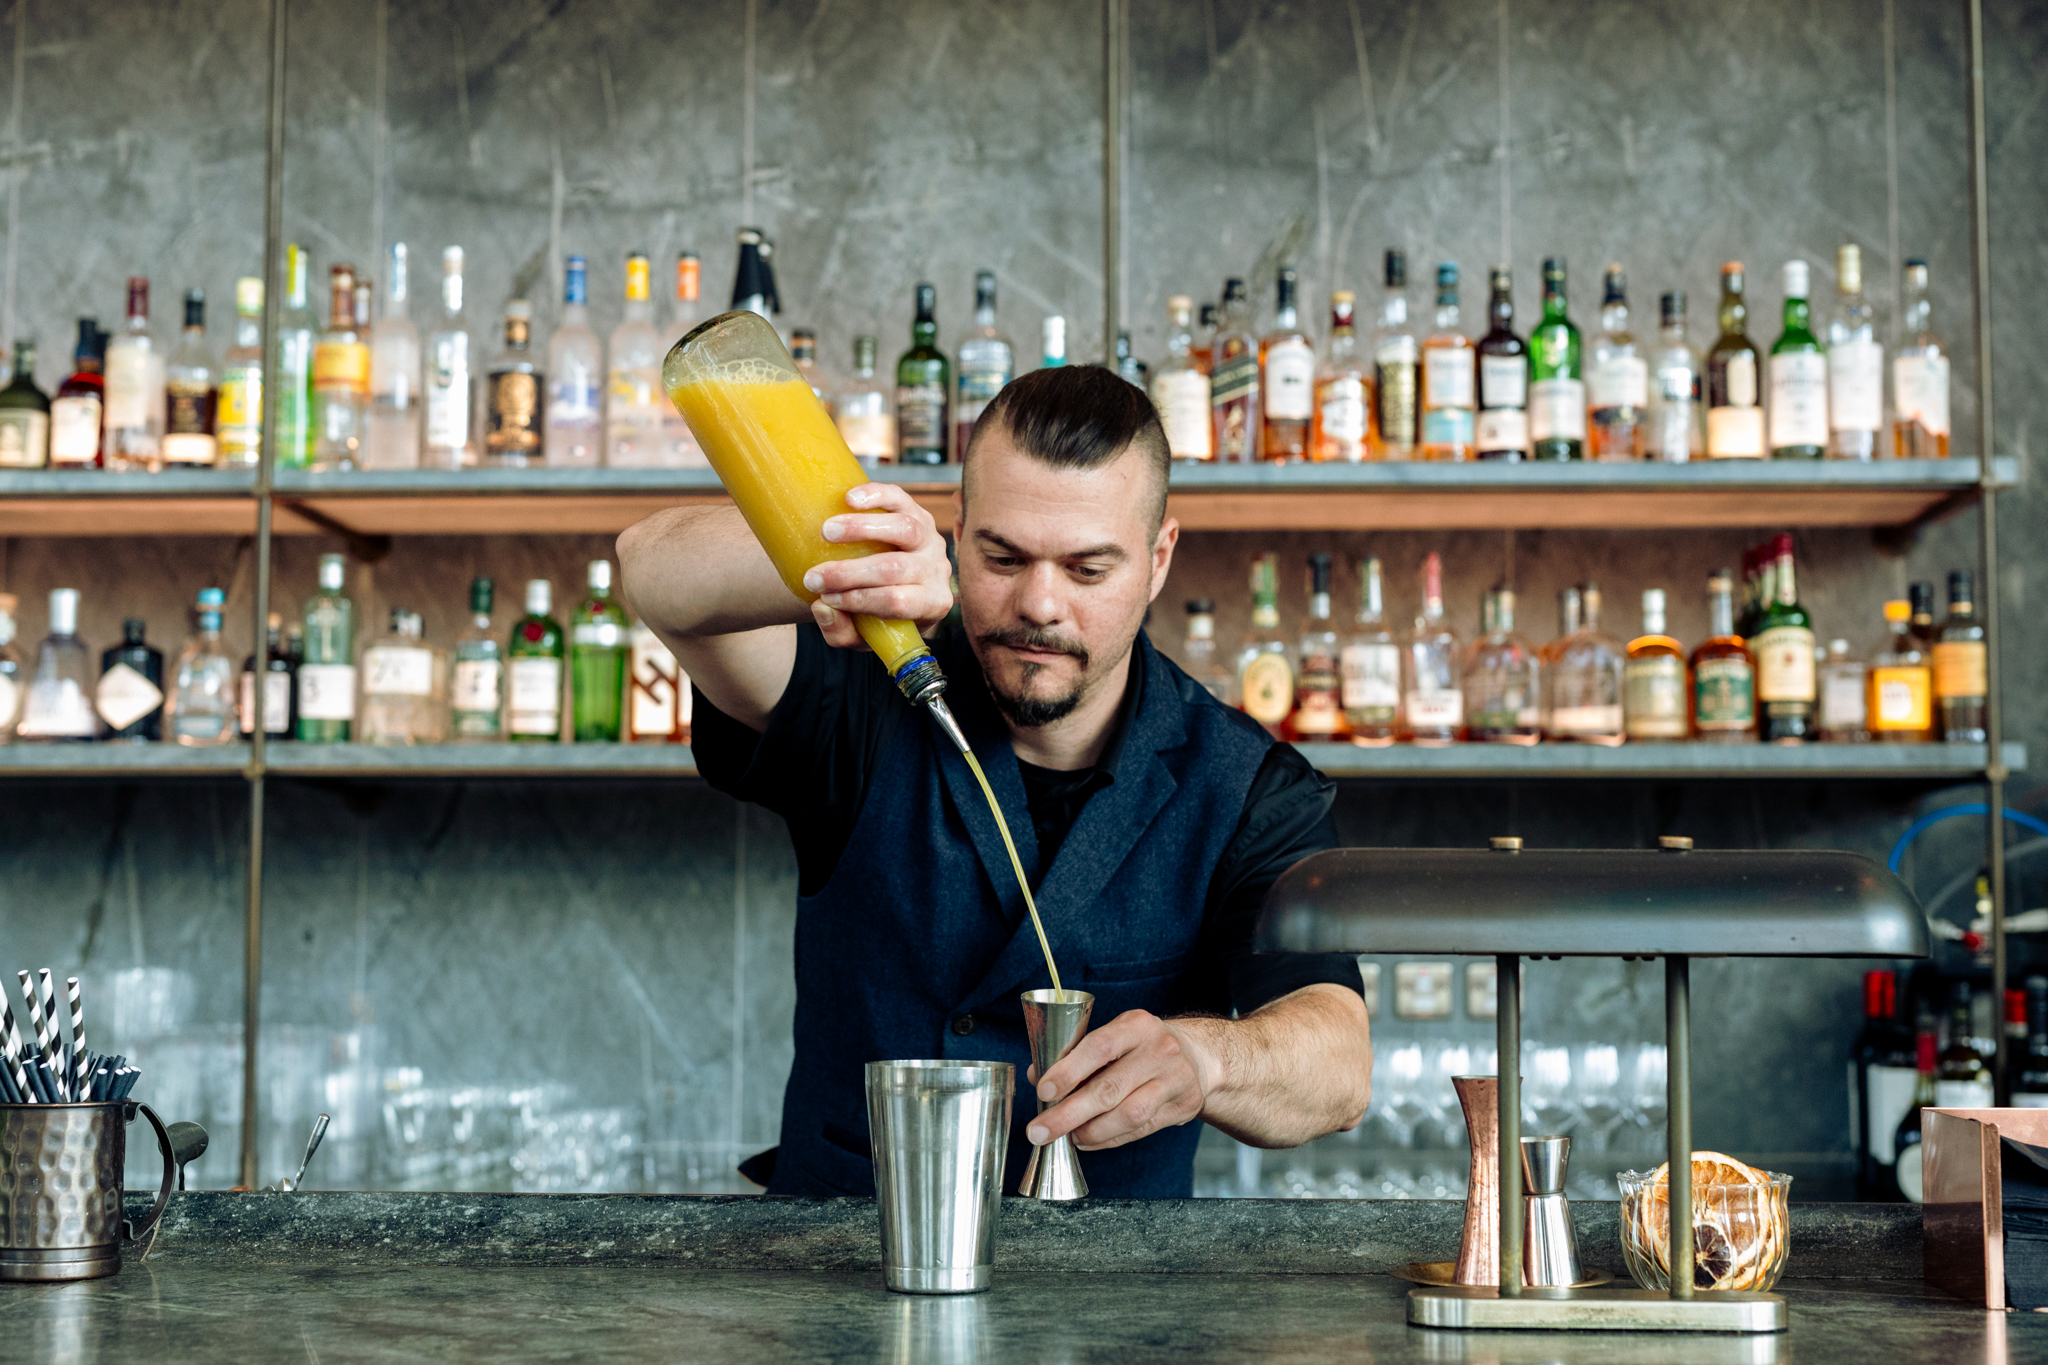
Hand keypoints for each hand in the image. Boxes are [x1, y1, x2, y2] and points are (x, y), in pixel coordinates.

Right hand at [799, 483, 953, 648]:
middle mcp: (937, 570)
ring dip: (861, 529)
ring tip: (826, 531)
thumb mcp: (861, 634)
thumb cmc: (875, 614)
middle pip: (897, 568)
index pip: (899, 602)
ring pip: (904, 528)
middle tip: (814, 575)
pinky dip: (876, 494)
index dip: (861, 600)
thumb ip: (841, 632)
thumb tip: (823, 608)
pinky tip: (849, 498)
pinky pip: (900, 499)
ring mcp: (931, 538)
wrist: (887, 583)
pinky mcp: (917, 512)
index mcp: (931, 604)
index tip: (824, 598)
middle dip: (851, 572)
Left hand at [1025, 1009, 1220, 1151]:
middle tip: (1039, 1131)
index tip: (1043, 1091)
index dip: (1068, 1071)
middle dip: (1069, 1114)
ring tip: (1068, 1137)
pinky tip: (1088, 1140)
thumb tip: (1036, 1077)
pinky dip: (1110, 1139)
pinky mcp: (1183, 1107)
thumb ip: (1076, 1055)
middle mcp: (1160, 1050)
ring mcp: (1175, 1080)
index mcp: (1137, 1025)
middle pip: (1110, 1088)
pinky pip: (1141, 1129)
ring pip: (1129, 1114)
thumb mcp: (1115, 1036)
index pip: (1099, 1047)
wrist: (1197, 1056)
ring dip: (1092, 1131)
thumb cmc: (1141, 1046)